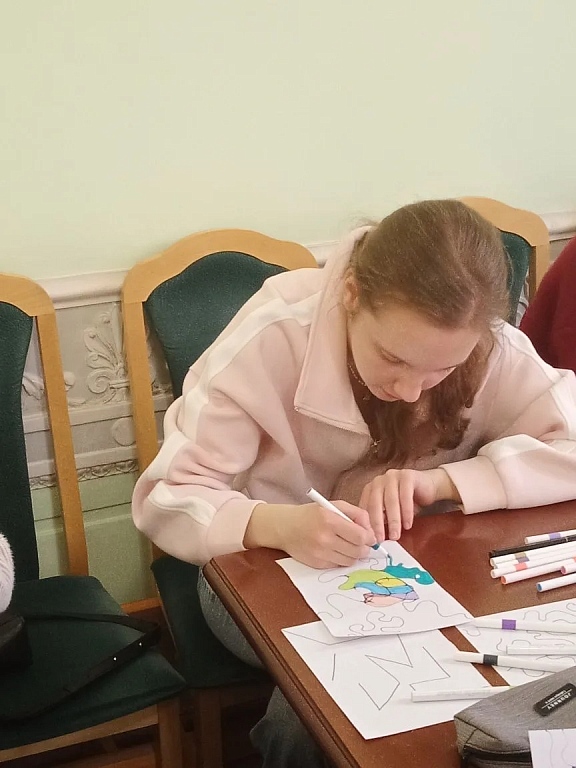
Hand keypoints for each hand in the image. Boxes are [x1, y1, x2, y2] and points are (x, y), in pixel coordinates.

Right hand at [245, 501, 376, 568]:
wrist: (285, 527)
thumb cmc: (311, 514)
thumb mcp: (333, 505)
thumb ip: (356, 513)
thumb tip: (371, 532)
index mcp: (329, 520)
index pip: (360, 536)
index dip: (369, 538)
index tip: (369, 536)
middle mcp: (324, 538)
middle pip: (357, 551)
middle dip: (364, 548)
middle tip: (362, 543)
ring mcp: (319, 553)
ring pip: (350, 560)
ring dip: (354, 554)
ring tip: (348, 545)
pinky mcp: (316, 564)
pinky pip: (338, 565)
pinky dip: (342, 559)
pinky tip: (336, 550)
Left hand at [359, 468, 460, 541]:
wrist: (428, 486)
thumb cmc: (407, 500)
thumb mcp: (390, 511)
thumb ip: (381, 518)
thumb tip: (373, 536)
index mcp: (371, 488)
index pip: (365, 507)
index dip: (367, 524)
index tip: (369, 539)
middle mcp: (379, 481)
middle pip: (375, 503)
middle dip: (377, 524)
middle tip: (380, 539)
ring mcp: (393, 476)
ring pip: (390, 501)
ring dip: (393, 521)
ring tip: (395, 535)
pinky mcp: (407, 476)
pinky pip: (405, 496)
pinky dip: (406, 512)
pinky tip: (408, 524)